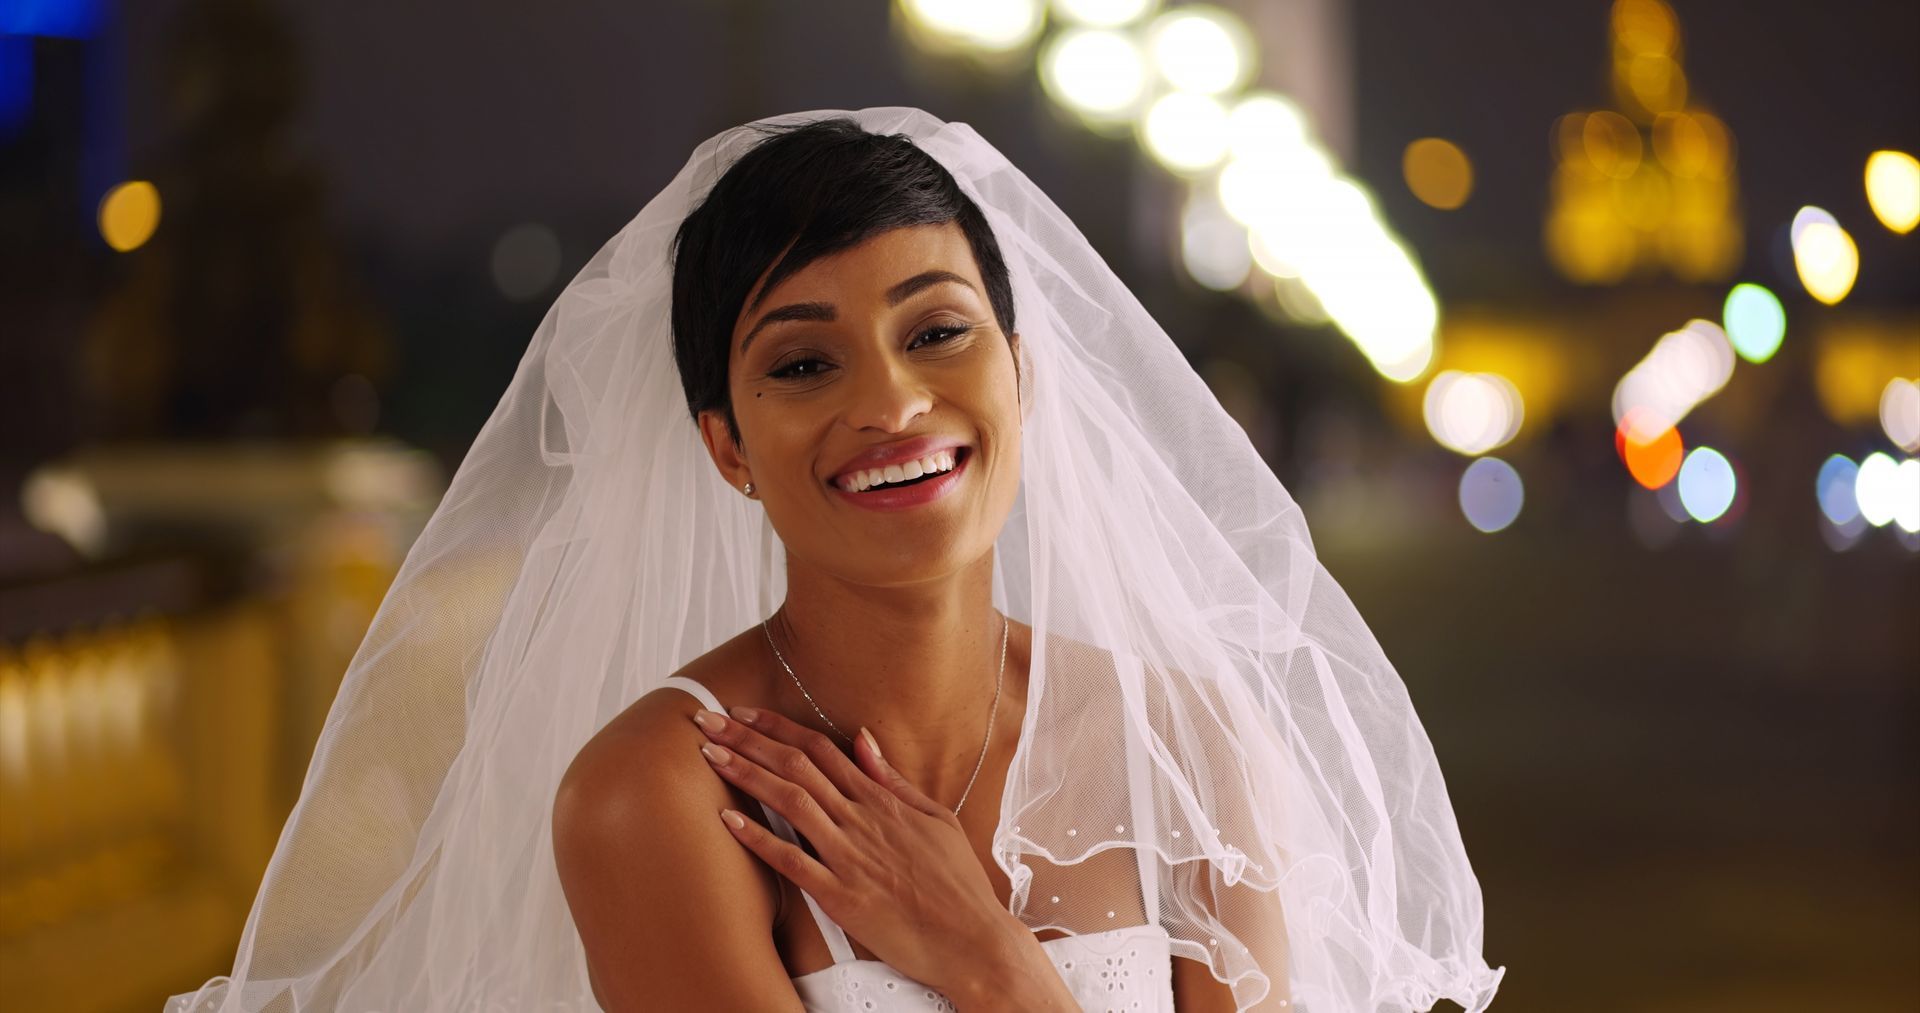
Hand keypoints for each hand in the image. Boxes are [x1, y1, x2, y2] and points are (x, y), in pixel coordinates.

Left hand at [690, 704, 1020, 996]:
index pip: (821, 749)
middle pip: (796, 765)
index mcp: (882, 800)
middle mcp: (861, 819)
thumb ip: (894, 781)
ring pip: (789, 801)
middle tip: (709, 720)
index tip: (746, 713)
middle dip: (748, 739)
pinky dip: (759, 838)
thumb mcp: (936, 819)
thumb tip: (864, 740)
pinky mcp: (841, 896)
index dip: (778, 728)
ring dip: (746, 774)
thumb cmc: (957, 883)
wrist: (972, 937)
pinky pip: (792, 861)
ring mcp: (849, 856)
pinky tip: (728, 820)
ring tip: (709, 754)